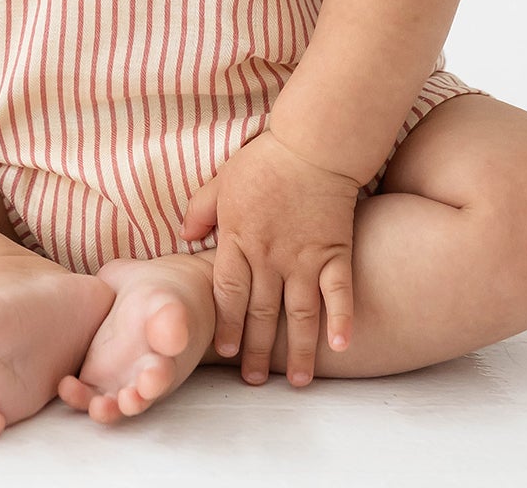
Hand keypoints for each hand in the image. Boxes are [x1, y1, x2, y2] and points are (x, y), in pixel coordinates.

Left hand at [180, 128, 359, 387]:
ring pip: (298, 315)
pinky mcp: (334, 251)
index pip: (227, 294)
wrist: (313, 143)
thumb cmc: (266, 160)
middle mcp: (269, 256)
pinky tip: (342, 347)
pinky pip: (339, 293)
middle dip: (254, 350)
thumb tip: (185, 236)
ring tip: (296, 382)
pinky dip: (342, 320)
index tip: (224, 353)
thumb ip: (201, 210)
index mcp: (238, 239)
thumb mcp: (221, 180)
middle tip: (252, 380)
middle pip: (259, 313)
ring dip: (297, 351)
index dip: (226, 325)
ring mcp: (303, 257)